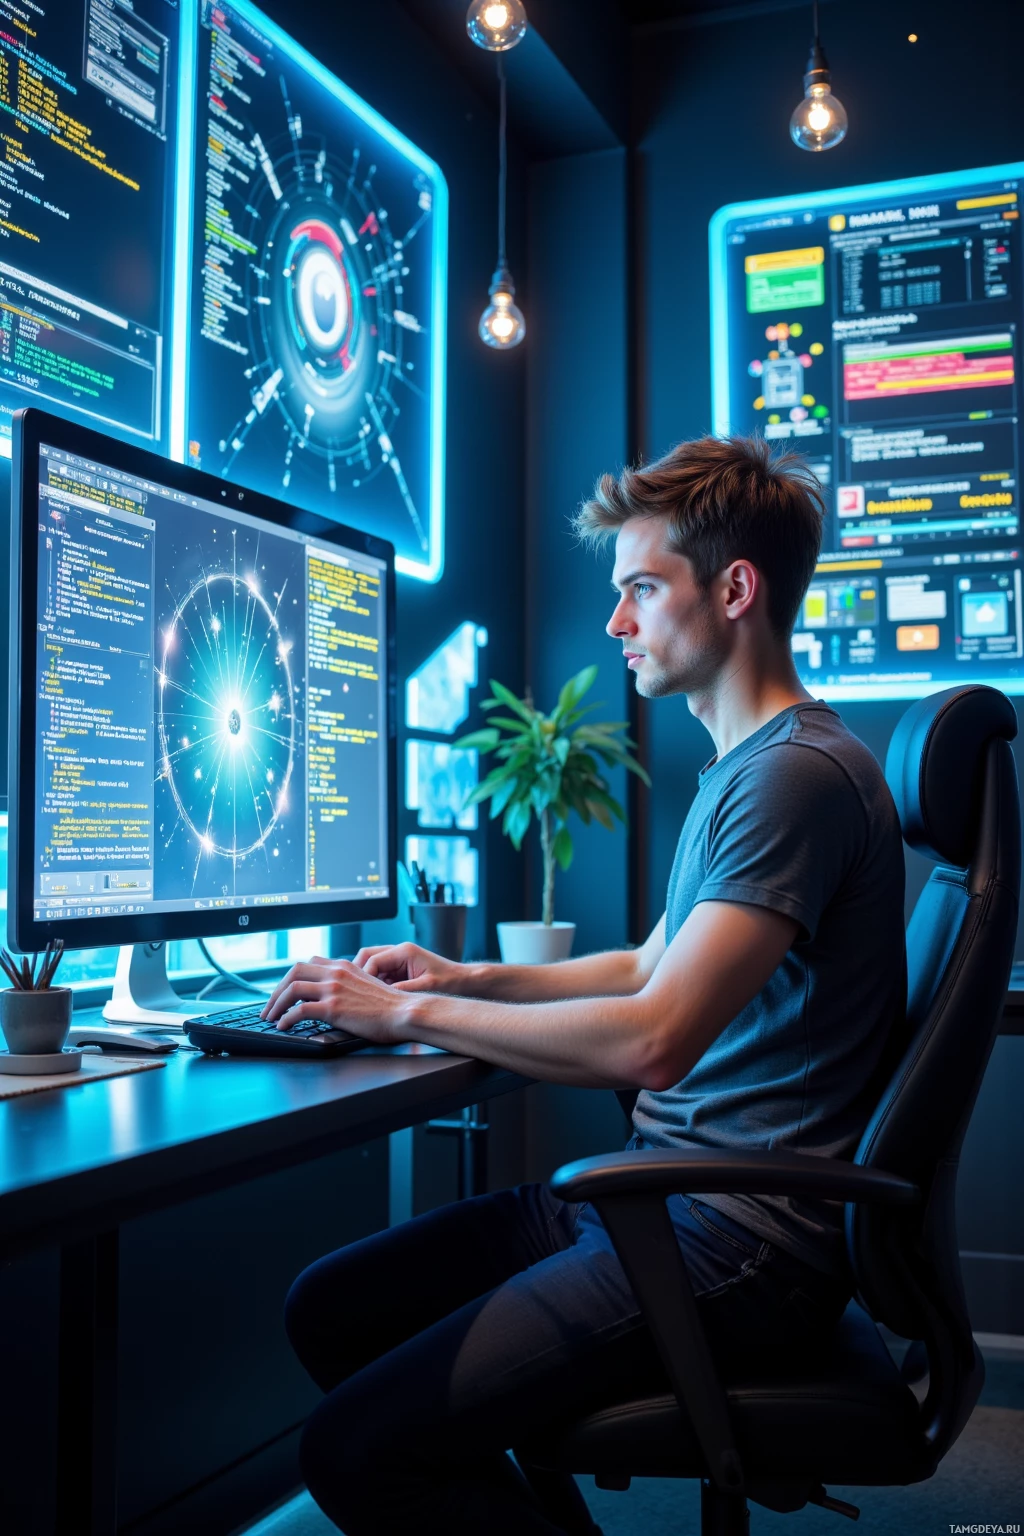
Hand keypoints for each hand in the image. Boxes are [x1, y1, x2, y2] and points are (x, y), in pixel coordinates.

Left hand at [260, 956, 410, 1043]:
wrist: (405, 1012)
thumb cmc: (391, 1005)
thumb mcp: (368, 984)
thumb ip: (348, 983)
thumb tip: (333, 994)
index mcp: (344, 966)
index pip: (308, 964)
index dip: (291, 977)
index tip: (284, 991)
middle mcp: (336, 973)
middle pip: (293, 972)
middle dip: (276, 989)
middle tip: (270, 1006)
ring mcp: (334, 989)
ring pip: (291, 989)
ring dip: (276, 1004)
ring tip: (271, 1017)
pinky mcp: (333, 1008)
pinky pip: (299, 1010)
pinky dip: (286, 1019)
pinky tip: (284, 1026)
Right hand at [351, 942, 467, 994]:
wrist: (465, 982)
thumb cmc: (451, 982)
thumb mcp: (426, 988)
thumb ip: (403, 991)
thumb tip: (381, 997)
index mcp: (404, 951)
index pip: (372, 960)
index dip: (363, 977)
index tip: (360, 993)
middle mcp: (399, 952)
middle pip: (367, 957)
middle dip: (359, 975)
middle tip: (357, 994)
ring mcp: (399, 960)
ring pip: (372, 966)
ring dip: (367, 980)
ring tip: (365, 998)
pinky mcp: (401, 970)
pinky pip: (381, 974)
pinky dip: (376, 985)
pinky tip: (377, 998)